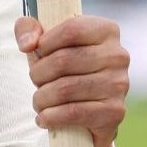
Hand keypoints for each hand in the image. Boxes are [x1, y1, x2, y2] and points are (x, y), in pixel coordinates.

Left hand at [14, 15, 129, 146]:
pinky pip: (74, 112)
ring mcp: (119, 84)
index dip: (45, 43)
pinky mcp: (115, 111)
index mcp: (106, 30)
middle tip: (35, 81)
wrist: (87, 104)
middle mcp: (118, 55)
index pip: (71, 30)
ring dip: (42, 97)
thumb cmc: (62, 64)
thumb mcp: (43, 39)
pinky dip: (52, 117)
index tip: (37, 53)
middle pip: (63, 60)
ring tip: (38, 100)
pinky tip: (44, 118)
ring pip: (66, 88)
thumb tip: (27, 44)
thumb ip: (27, 29)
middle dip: (38, 73)